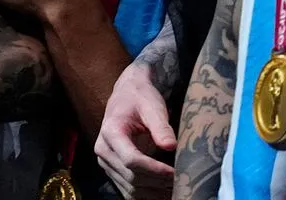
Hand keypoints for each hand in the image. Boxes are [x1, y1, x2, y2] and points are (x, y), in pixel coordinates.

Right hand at [95, 62, 175, 198]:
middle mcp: (103, 149)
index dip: (155, 170)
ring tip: (177, 189)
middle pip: (131, 177)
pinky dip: (147, 195)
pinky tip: (165, 192)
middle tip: (183, 182)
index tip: (176, 173)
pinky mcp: (112, 169)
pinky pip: (128, 191)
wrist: (128, 95)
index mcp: (111, 131)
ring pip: (130, 188)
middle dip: (158, 183)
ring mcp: (106, 161)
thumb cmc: (141, 98)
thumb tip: (170, 146)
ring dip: (154, 192)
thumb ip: (161, 126)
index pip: (131, 160)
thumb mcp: (152, 106)